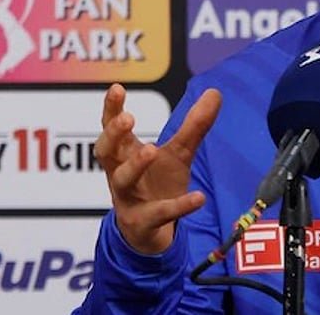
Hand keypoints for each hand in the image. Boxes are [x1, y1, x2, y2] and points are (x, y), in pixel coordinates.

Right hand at [94, 83, 221, 254]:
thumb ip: (194, 125)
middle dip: (113, 134)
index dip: (111, 109)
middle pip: (105, 151)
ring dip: (135, 165)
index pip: (111, 128)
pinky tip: (199, 198)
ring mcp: (128, 200)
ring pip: (123, 180)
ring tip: (151, 149)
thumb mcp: (179, 153)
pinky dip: (179, 206)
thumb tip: (214, 91)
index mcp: (125, 153)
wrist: (152, 231)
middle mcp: (120, 174)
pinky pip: (158, 214)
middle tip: (128, 118)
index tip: (116, 88)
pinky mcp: (143, 223)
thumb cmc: (158, 184)